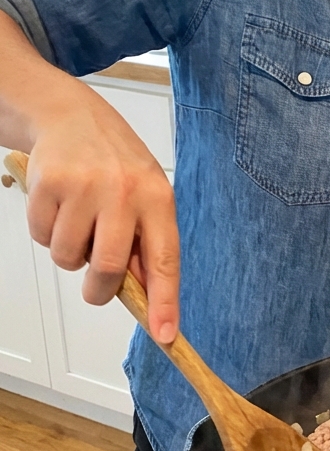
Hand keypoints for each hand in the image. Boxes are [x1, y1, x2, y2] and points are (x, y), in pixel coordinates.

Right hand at [23, 80, 179, 344]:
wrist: (70, 115)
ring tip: (78, 222)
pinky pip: (42, 236)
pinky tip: (58, 205)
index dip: (165, 301)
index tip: (166, 336)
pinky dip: (46, 232)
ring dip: (69, 254)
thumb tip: (147, 298)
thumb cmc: (114, 163)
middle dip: (99, 288)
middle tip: (96, 286)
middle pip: (109, 267)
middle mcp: (124, 191)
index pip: (165, 259)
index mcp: (157, 198)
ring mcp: (84, 187)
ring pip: (69, 256)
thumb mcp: (145, 194)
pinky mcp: (48, 184)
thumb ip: (146, 242)